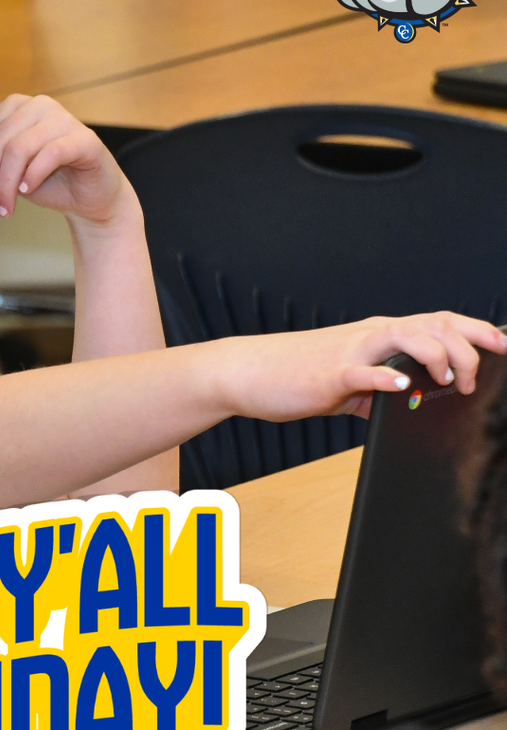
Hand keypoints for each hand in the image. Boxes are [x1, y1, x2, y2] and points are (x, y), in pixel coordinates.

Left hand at [0, 94, 131, 227]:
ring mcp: (63, 118)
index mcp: (15, 107)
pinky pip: (50, 153)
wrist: (90, 197)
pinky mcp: (84, 138)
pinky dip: (33, 176)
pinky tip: (26, 192)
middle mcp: (38, 105)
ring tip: (6, 209)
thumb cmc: (48, 182)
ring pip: (19, 149)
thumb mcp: (9, 173)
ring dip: (7, 186)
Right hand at [221, 312, 506, 421]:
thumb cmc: (295, 377)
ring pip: (406, 337)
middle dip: (470, 344)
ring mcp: (351, 352)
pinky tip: (401, 387)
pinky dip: (386, 378)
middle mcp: (370, 336)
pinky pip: (363, 372)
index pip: (438, 323)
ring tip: (447, 380)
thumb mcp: (347, 384)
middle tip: (478, 375)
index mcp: (378, 336)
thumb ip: (379, 391)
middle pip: (434, 324)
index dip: (477, 331)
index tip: (504, 346)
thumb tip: (409, 406)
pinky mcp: (329, 374)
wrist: (248, 372)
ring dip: (437, 356)